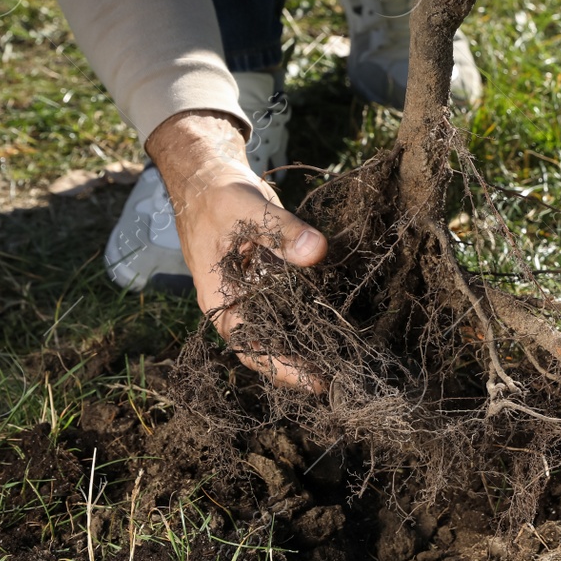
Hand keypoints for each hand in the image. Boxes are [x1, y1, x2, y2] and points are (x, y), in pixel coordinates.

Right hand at [145, 110, 326, 391]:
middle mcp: (238, 305)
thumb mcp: (249, 211)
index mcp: (220, 302)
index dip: (284, 370)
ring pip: (285, 326)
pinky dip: (315, 310)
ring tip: (352, 352)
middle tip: (348, 371)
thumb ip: (282, 232)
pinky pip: (294, 302)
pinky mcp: (271, 278)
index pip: (251, 349)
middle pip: (273, 346)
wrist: (208, 177)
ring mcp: (255, 293)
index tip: (319, 382)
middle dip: (307, 362)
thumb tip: (318, 252)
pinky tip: (345, 316)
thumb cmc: (219, 197)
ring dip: (313, 339)